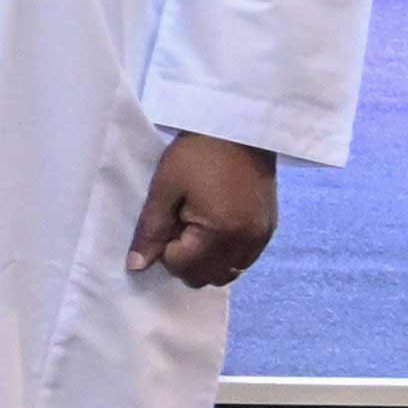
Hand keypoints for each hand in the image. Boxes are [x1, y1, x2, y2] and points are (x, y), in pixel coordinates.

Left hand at [133, 130, 281, 289]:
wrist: (240, 129)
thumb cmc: (197, 154)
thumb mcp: (165, 188)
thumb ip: (152, 230)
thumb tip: (137, 266)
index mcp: (221, 232)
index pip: (184, 268)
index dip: (166, 252)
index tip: (166, 224)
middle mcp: (246, 241)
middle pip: (208, 277)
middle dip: (186, 261)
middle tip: (178, 227)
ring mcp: (261, 237)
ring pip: (229, 273)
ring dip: (207, 261)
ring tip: (196, 228)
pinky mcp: (269, 229)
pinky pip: (244, 259)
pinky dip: (226, 254)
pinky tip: (214, 228)